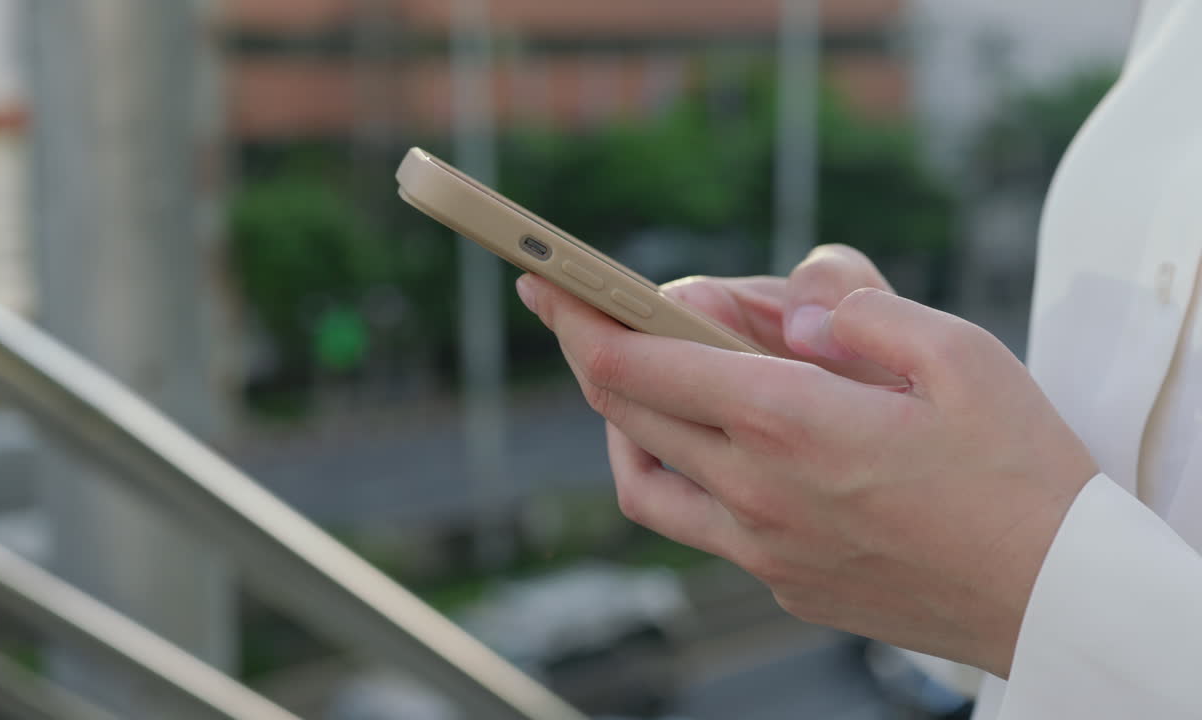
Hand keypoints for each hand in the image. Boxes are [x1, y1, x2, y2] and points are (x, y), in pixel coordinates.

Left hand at [516, 271, 1096, 677]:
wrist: (1057, 597)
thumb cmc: (1021, 473)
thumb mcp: (958, 355)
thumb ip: (857, 314)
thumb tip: (787, 311)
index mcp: (792, 421)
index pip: (643, 361)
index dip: (581, 316)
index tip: (544, 282)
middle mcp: (758, 490)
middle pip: (626, 412)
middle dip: (595, 350)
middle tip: (594, 314)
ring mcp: (763, 548)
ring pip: (644, 481)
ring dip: (626, 422)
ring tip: (656, 378)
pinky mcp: (782, 583)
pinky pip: (697, 525)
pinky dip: (681, 473)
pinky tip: (718, 445)